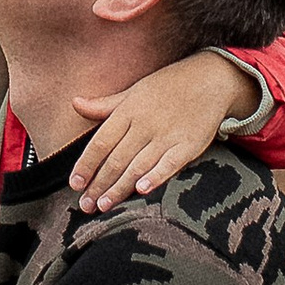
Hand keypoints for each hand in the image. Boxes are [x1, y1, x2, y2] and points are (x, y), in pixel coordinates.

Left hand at [70, 50, 257, 210]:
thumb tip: (74, 103)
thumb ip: (104, 105)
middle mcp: (145, 124)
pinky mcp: (189, 145)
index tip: (75, 183)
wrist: (210, 79)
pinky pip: (170, 164)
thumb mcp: (134, 91)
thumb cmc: (168, 86)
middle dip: (98, 184)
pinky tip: (142, 190)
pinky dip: (156, 176)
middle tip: (85, 205)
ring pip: (138, 166)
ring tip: (103, 205)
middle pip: (116, 159)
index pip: (100, 142)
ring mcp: (167, 135)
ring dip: (119, 188)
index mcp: (128, 110)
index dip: (86, 164)